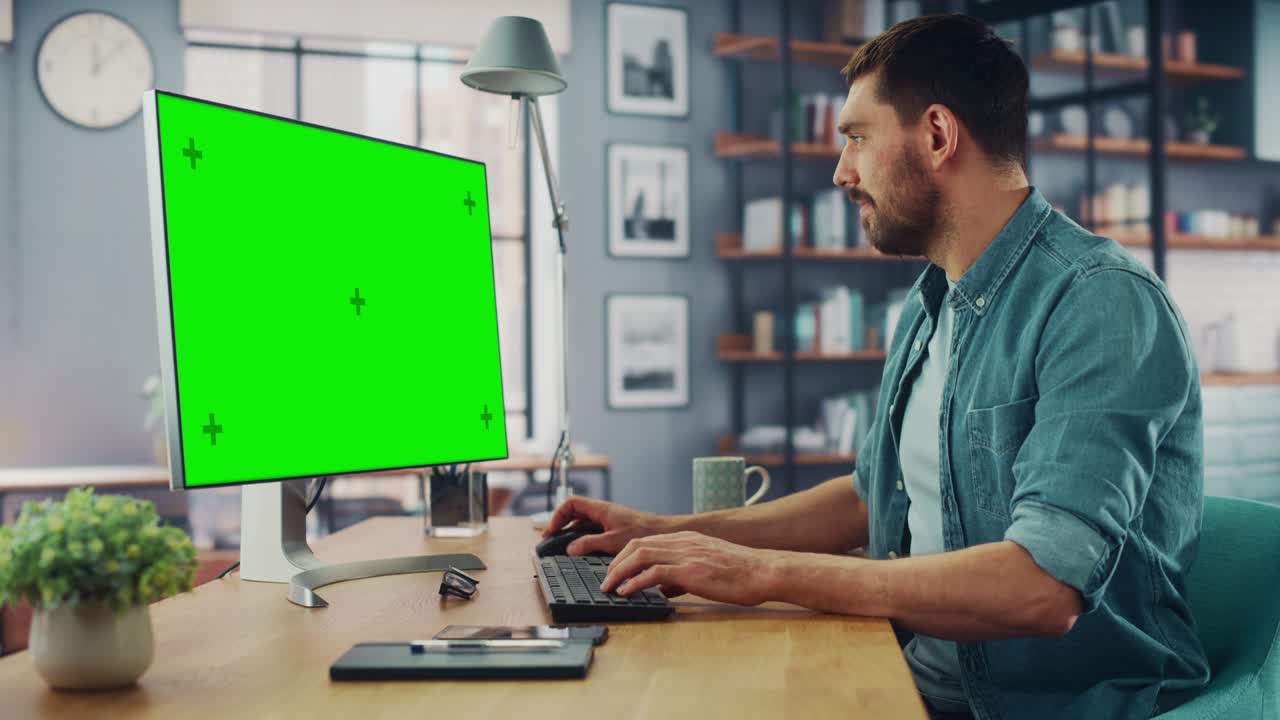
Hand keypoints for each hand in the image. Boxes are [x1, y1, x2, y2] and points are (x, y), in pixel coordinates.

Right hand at [542, 496, 673, 555]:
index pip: (571, 503)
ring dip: (571, 535)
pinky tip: (582, 553)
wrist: (664, 533)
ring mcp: (607, 521)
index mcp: (600, 509)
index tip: (551, 531)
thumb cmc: (643, 533)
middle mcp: (602, 512)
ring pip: (583, 524)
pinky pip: (592, 532)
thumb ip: (589, 544)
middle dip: (561, 526)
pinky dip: (583, 540)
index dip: (558, 515)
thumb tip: (570, 548)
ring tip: (562, 549)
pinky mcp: (613, 530)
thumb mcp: (613, 541)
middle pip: (574, 514)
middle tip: (551, 541)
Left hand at [600, 531, 779, 605]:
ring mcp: (686, 554)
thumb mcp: (707, 567)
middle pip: (637, 545)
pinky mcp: (690, 570)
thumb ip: (682, 574)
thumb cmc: (741, 573)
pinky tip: (627, 591)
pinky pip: (653, 573)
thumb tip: (662, 588)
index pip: (647, 541)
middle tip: (606, 579)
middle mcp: (683, 542)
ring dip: (620, 571)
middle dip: (616, 562)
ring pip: (640, 555)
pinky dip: (635, 582)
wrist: (763, 571)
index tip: (615, 569)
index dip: (626, 555)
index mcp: (687, 539)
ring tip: (610, 586)